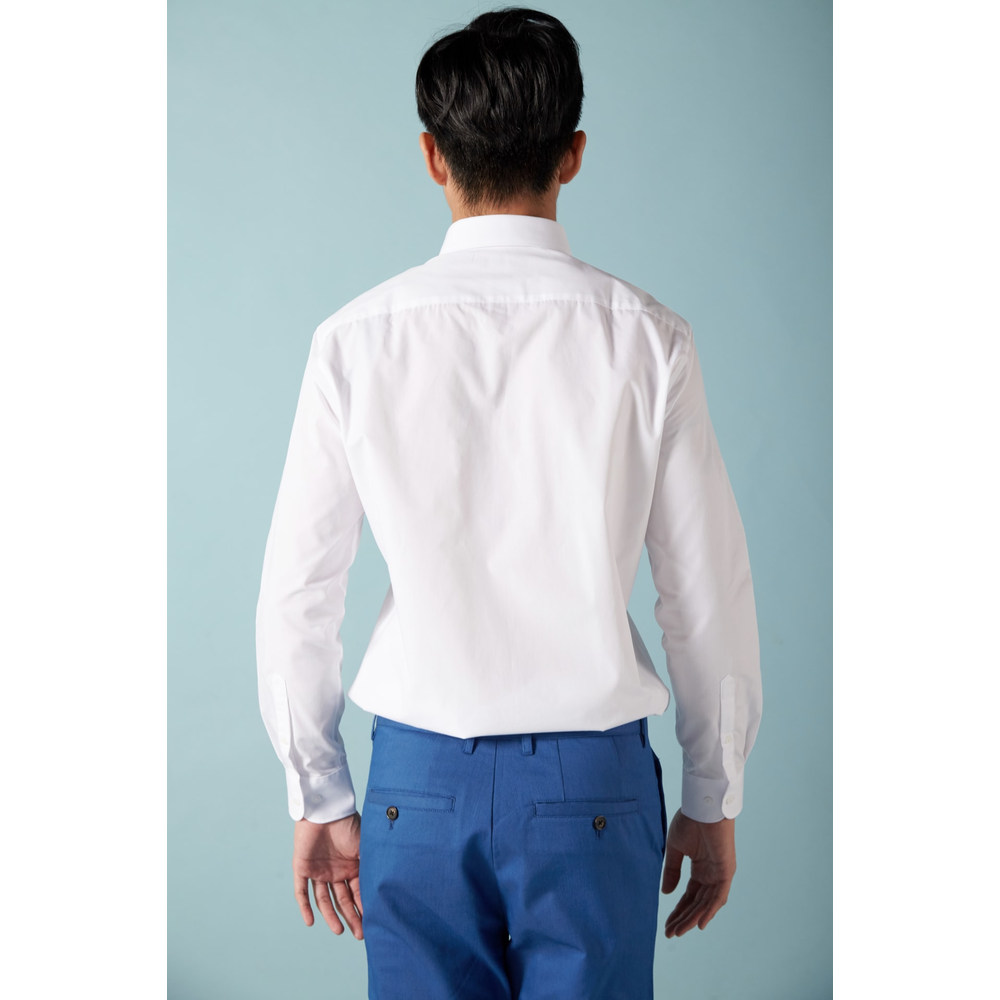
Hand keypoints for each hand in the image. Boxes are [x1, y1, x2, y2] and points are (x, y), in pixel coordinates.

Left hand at [292, 811, 363, 938]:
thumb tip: (385, 886)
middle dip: (351, 916)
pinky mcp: (302, 868)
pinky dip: (305, 906)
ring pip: (324, 899)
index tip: (371, 923)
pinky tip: (310, 921)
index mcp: (351, 867)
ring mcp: (319, 871)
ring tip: (339, 931)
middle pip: (342, 899)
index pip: (357, 892)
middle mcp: (336, 872)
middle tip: (359, 934)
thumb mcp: (364, 846)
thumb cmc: (348, 824)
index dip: (363, 907)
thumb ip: (370, 865)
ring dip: (331, 916)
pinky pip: (301, 891)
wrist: (325, 808)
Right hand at [661, 807, 735, 937]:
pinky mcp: (726, 871)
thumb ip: (672, 871)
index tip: (667, 923)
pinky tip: (699, 924)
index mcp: (700, 868)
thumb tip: (666, 893)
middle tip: (670, 932)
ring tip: (679, 931)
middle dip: (683, 919)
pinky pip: (719, 896)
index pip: (689, 896)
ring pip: (706, 904)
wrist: (702, 806)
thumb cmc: (689, 821)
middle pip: (697, 903)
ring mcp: (720, 874)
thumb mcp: (675, 849)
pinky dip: (710, 911)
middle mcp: (711, 874)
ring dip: (693, 918)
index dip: (678, 910)